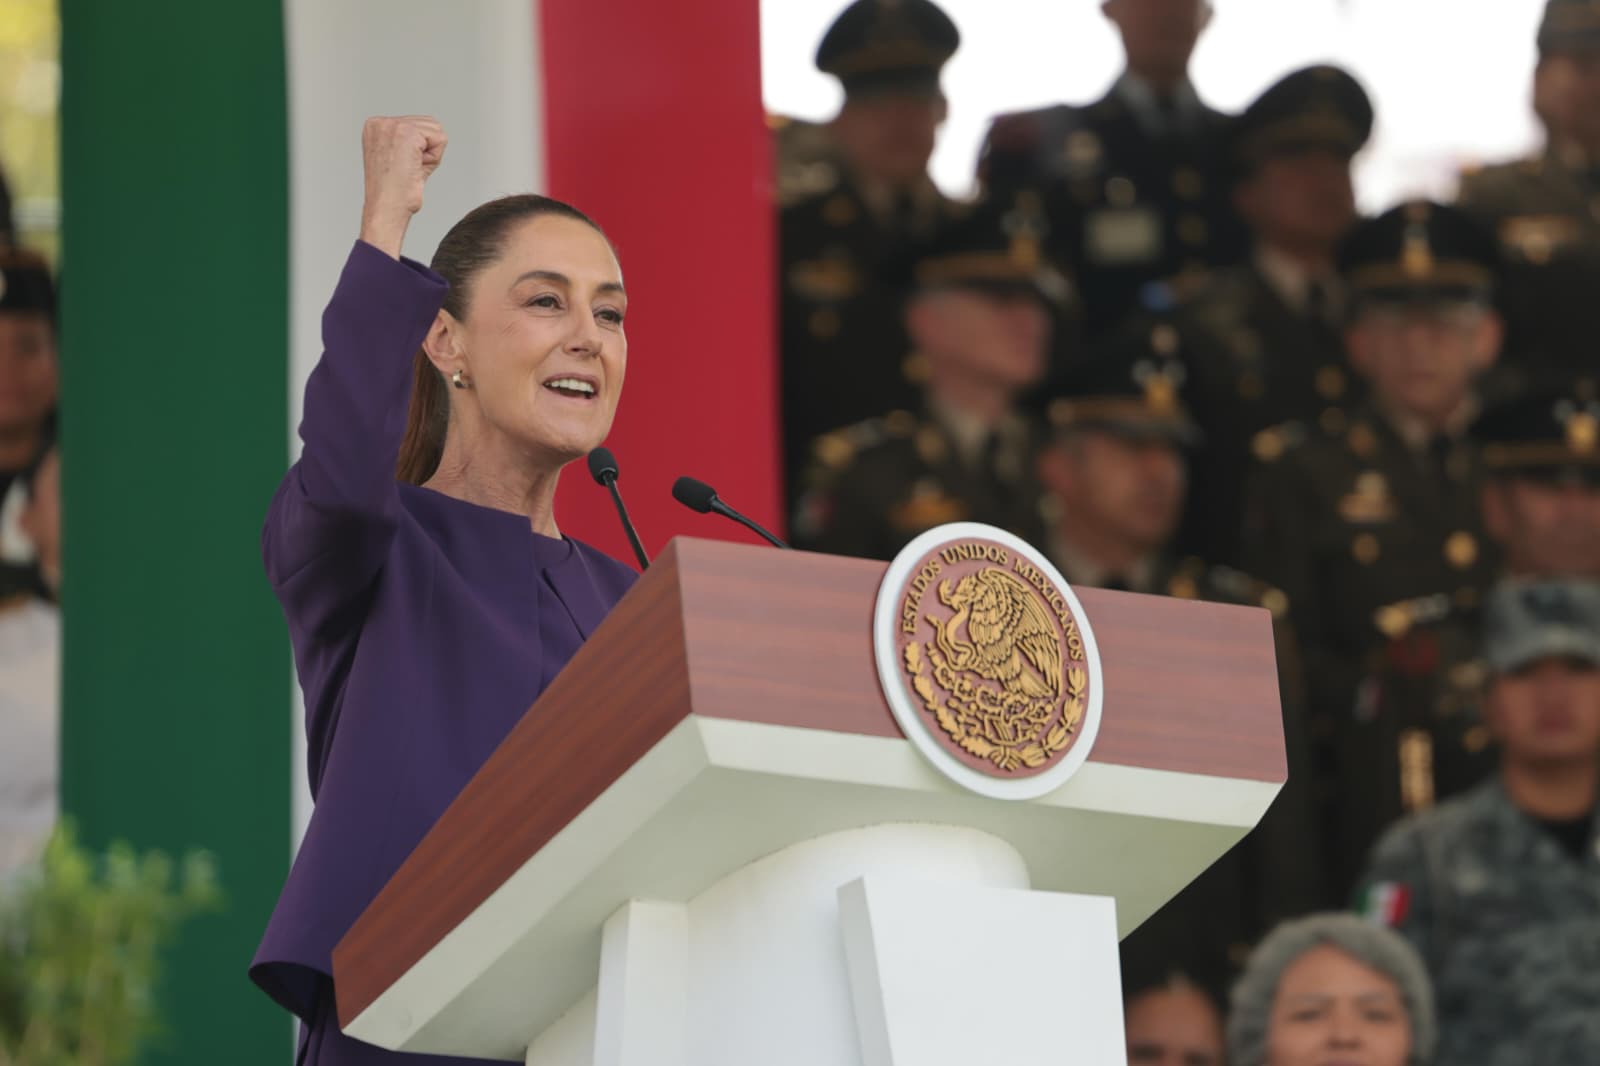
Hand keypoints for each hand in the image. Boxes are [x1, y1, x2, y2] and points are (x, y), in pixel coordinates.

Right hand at [358, 115, 446, 258]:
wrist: (386, 208)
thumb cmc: (394, 192)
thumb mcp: (399, 158)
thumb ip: (411, 141)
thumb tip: (435, 132)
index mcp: (376, 127)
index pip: (418, 125)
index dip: (419, 150)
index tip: (401, 167)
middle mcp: (380, 122)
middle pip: (429, 123)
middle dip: (426, 151)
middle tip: (408, 170)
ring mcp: (392, 125)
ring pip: (436, 130)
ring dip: (430, 154)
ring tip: (410, 169)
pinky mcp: (406, 132)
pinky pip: (440, 139)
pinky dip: (434, 158)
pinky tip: (414, 168)